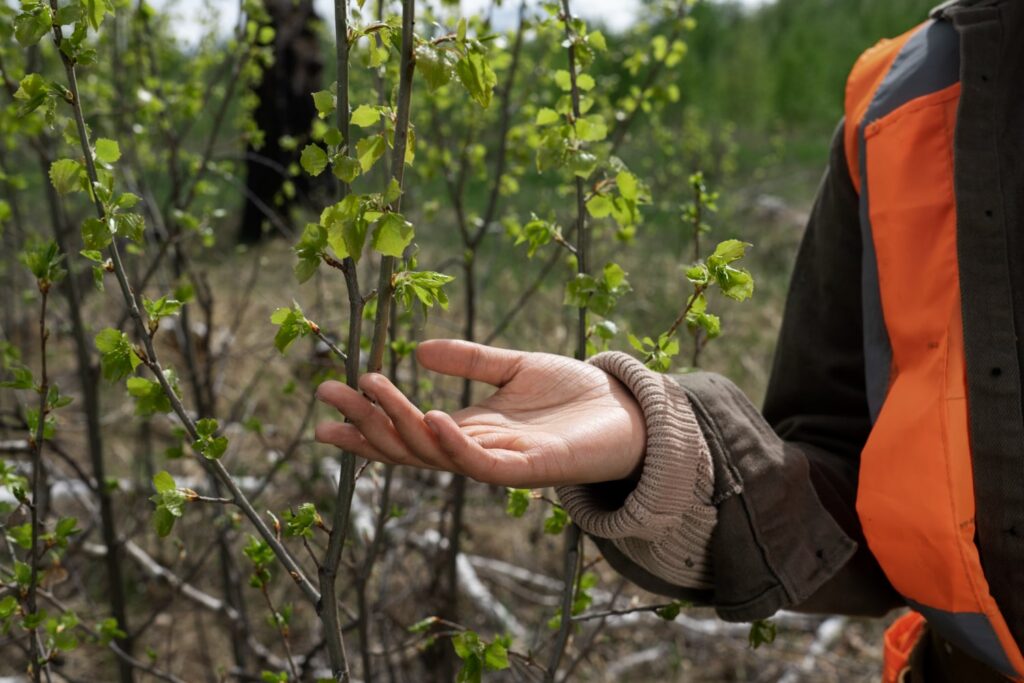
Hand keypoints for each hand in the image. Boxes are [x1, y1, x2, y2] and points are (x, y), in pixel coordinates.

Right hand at [314, 340, 646, 487]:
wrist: (629, 412)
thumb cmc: (576, 394)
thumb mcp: (515, 367)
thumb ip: (471, 360)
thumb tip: (419, 349)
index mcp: (469, 429)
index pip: (406, 429)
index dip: (366, 417)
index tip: (327, 396)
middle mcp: (476, 450)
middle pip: (407, 445)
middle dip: (366, 422)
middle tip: (327, 393)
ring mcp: (500, 463)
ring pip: (435, 454)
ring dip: (399, 425)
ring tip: (370, 390)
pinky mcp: (529, 470)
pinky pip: (482, 464)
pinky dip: (454, 444)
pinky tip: (431, 416)